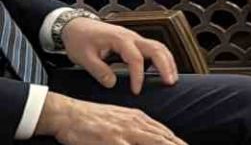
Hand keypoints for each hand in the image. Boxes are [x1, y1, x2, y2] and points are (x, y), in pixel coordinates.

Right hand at [35, 92, 186, 144]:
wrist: (68, 113)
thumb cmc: (92, 118)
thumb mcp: (120, 119)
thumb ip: (136, 128)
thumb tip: (152, 136)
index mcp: (138, 119)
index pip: (165, 133)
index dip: (178, 143)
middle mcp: (136, 124)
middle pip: (164, 139)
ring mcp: (125, 133)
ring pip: (153, 142)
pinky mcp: (112, 140)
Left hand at [61, 16, 177, 93]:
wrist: (76, 25)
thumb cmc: (79, 39)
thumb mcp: (83, 57)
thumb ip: (99, 70)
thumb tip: (112, 83)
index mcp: (120, 39)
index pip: (136, 59)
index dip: (138, 76)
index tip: (136, 90)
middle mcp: (131, 37)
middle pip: (157, 48)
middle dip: (166, 65)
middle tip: (170, 82)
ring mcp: (134, 38)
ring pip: (159, 47)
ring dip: (167, 61)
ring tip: (171, 77)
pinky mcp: (134, 41)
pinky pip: (153, 48)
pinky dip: (161, 58)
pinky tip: (162, 70)